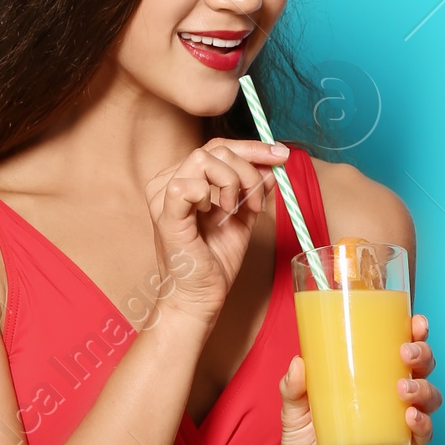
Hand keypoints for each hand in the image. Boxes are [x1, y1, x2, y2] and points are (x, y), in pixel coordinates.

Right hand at [142, 139, 287, 329]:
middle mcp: (168, 181)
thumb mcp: (243, 216)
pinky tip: (216, 213)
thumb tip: (271, 165)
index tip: (281, 156)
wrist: (200, 297)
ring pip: (204, 159)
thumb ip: (253, 189)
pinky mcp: (165, 214)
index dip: (252, 148)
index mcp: (184, 179)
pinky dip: (212, 195)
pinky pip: (190, 184)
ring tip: (236, 210)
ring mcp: (163, 196)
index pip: (218, 147)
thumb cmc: (215, 261)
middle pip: (215, 149)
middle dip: (249, 168)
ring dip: (233, 182)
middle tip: (260, 199)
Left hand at [278, 315, 441, 444]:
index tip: (416, 320)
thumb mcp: (294, 416)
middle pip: (421, 370)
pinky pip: (420, 438)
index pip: (396, 351)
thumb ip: (293, 390)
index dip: (413, 334)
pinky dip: (421, 426)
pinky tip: (410, 419)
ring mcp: (397, 427)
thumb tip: (299, 362)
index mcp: (369, 383)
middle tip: (407, 352)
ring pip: (429, 400)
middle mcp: (389, 402)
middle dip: (423, 356)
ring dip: (424, 389)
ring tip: (406, 388)